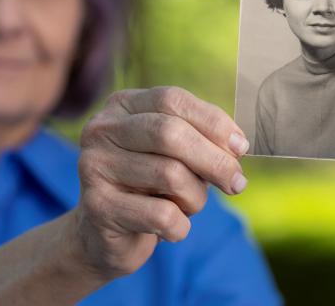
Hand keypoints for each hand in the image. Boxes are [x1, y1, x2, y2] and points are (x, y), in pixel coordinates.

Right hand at [71, 86, 248, 278]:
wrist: (102, 234)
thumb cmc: (147, 187)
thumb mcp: (171, 154)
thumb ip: (198, 140)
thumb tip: (237, 146)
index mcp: (121, 106)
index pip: (172, 100)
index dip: (213, 121)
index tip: (241, 147)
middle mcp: (101, 131)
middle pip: (170, 133)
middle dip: (214, 160)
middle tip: (236, 184)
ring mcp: (94, 167)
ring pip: (170, 176)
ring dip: (196, 198)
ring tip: (188, 208)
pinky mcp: (97, 206)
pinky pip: (162, 215)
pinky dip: (180, 227)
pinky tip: (169, 230)